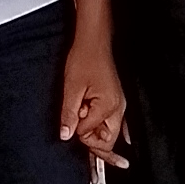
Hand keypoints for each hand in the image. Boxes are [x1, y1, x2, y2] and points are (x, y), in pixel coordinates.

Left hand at [58, 31, 127, 173]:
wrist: (93, 43)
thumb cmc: (84, 60)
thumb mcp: (72, 89)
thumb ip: (69, 115)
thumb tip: (66, 135)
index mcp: (108, 106)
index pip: (93, 134)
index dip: (78, 131)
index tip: (70, 122)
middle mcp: (118, 108)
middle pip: (108, 140)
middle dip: (91, 138)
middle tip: (77, 128)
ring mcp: (118, 104)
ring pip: (109, 131)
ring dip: (94, 129)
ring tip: (83, 111)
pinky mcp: (115, 100)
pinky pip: (113, 122)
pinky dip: (105, 127)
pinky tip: (105, 128)